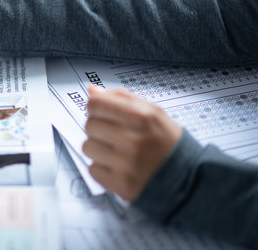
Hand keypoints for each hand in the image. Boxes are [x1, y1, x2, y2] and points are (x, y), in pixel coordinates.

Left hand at [82, 86, 182, 200]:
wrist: (188, 177)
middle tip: (115, 135)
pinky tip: (118, 167)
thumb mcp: (153, 112)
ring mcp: (126, 165)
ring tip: (117, 152)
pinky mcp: (121, 185)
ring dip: (98, 149)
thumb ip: (121, 97)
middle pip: (89, 125)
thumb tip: (92, 91)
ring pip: (87, 147)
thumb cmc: (167, 142)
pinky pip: (92, 170)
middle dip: (99, 128)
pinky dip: (102, 168)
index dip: (96, 108)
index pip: (95, 104)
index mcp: (141, 117)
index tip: (103, 113)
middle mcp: (133, 140)